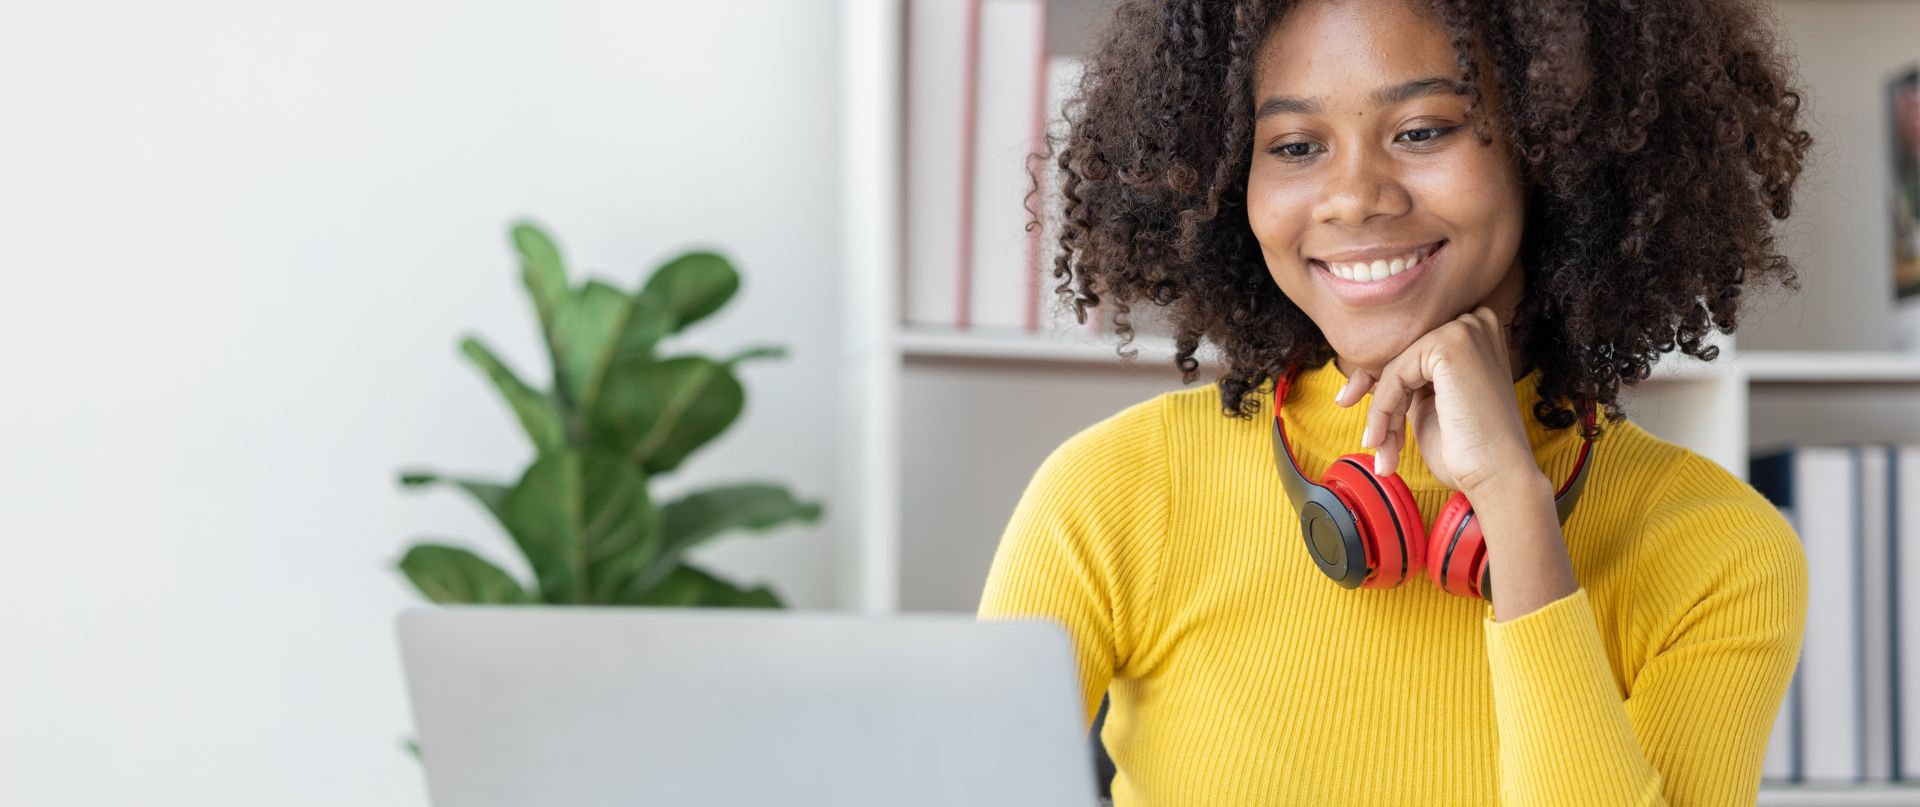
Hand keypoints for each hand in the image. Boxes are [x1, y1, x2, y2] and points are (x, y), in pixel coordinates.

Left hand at [1330, 305, 1536, 496]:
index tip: (1350, 403)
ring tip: (1383, 448)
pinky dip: (1383, 409)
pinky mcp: (1452, 344)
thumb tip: (1361, 375)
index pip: (1410, 350)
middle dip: (1374, 393)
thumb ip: (1404, 381)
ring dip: (1381, 412)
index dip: (1380, 380)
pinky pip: (1396, 374)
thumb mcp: (1426, 404)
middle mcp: (1474, 324)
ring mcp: (1465, 330)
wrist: (1497, 477)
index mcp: (1473, 337)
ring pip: (1396, 367)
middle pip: (1400, 354)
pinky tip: (1383, 440)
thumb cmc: (1467, 450)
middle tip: (1366, 433)